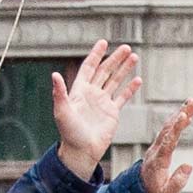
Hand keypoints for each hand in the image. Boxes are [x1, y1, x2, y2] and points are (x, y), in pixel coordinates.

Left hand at [52, 40, 141, 180]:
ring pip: (115, 81)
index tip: (103, 42)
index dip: (95, 55)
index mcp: (78, 91)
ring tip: (134, 56)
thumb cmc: (69, 132)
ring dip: (124, 69)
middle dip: (115, 59)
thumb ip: (59, 93)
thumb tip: (54, 74)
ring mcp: (102, 102)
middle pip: (104, 71)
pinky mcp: (112, 112)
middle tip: (126, 47)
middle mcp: (91, 94)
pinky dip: (130, 88)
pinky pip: (122, 97)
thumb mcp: (62, 111)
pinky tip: (138, 79)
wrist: (81, 151)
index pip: (88, 68)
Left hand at [141, 99, 192, 192]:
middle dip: (180, 115)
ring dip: (179, 115)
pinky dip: (176, 123)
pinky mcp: (158, 150)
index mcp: (158, 162)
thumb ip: (178, 182)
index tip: (184, 115)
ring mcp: (155, 150)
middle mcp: (155, 153)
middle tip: (192, 102)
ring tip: (192, 103)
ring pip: (167, 129)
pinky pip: (167, 133)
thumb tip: (189, 165)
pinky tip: (185, 115)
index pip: (168, 142)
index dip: (176, 128)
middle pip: (167, 131)